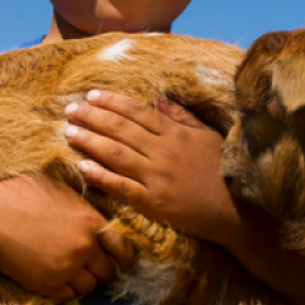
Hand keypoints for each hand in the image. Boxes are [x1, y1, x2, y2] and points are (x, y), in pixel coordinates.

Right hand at [0, 174, 134, 301]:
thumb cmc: (18, 195)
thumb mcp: (56, 184)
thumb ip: (81, 195)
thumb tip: (96, 188)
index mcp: (91, 222)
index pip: (123, 248)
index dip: (123, 256)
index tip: (120, 260)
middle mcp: (84, 248)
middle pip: (107, 271)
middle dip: (101, 271)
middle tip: (92, 268)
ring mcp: (66, 268)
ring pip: (89, 286)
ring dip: (83, 282)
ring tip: (72, 273)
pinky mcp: (47, 284)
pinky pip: (68, 295)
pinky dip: (65, 290)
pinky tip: (55, 278)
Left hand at [65, 90, 237, 242]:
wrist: (236, 210)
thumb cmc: (224, 171)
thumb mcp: (208, 136)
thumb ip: (182, 117)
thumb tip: (158, 99)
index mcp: (176, 134)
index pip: (138, 112)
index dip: (113, 102)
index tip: (92, 95)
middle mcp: (164, 152)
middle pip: (121, 130)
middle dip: (93, 117)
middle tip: (70, 109)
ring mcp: (157, 178)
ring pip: (116, 154)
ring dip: (90, 141)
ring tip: (68, 131)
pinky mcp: (154, 202)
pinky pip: (122, 187)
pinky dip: (101, 176)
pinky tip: (82, 166)